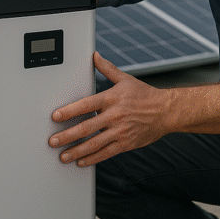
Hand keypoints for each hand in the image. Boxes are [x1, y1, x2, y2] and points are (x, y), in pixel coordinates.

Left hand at [48, 52, 171, 166]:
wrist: (167, 111)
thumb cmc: (145, 95)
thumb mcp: (125, 79)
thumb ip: (107, 69)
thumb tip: (94, 56)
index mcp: (112, 98)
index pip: (86, 105)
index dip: (69, 111)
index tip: (55, 116)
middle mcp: (115, 115)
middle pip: (86, 127)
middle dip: (67, 135)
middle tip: (52, 141)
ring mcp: (120, 131)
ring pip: (94, 143)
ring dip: (76, 151)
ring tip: (63, 156)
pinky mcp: (126, 144)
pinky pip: (106, 153)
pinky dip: (92, 159)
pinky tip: (81, 162)